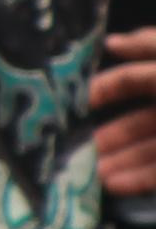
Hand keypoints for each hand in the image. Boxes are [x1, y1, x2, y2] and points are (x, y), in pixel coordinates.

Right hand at [93, 29, 155, 195]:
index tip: (79, 102)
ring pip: (153, 150)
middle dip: (113, 134)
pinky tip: (116, 185)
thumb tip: (112, 43)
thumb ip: (149, 48)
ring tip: (91, 174)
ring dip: (122, 162)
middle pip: (145, 121)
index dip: (110, 89)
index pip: (139, 80)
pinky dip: (141, 179)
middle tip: (81, 148)